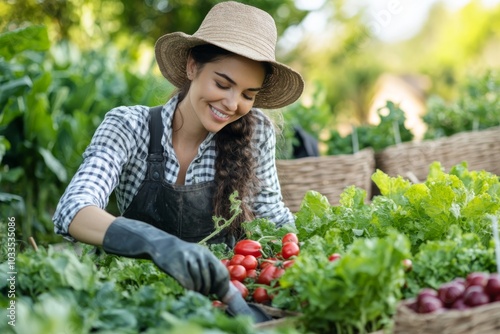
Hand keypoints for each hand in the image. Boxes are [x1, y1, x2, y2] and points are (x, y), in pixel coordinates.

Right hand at [102, 217, 228, 295]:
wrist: (160, 245)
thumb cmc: (180, 255)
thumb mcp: (196, 255)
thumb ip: (207, 266)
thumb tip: (220, 286)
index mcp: (206, 253)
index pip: (222, 272)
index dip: (222, 286)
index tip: (219, 294)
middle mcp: (199, 254)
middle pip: (209, 280)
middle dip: (207, 291)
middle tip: (204, 295)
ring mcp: (188, 259)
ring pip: (198, 283)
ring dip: (197, 291)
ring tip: (195, 292)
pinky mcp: (176, 265)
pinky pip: (188, 283)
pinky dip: (189, 290)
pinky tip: (187, 290)